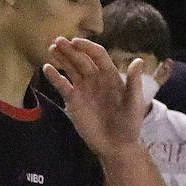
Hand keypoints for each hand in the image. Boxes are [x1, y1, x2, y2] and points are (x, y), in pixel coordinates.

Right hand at [43, 37, 146, 158]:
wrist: (115, 145)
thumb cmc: (129, 124)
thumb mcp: (134, 102)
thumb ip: (134, 82)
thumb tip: (138, 60)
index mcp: (110, 76)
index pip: (97, 55)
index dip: (87, 47)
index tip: (75, 42)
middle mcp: (95, 79)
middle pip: (81, 59)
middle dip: (70, 49)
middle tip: (58, 40)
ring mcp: (83, 89)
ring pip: (70, 69)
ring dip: (61, 58)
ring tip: (51, 48)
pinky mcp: (73, 101)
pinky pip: (62, 86)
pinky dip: (54, 77)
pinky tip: (46, 68)